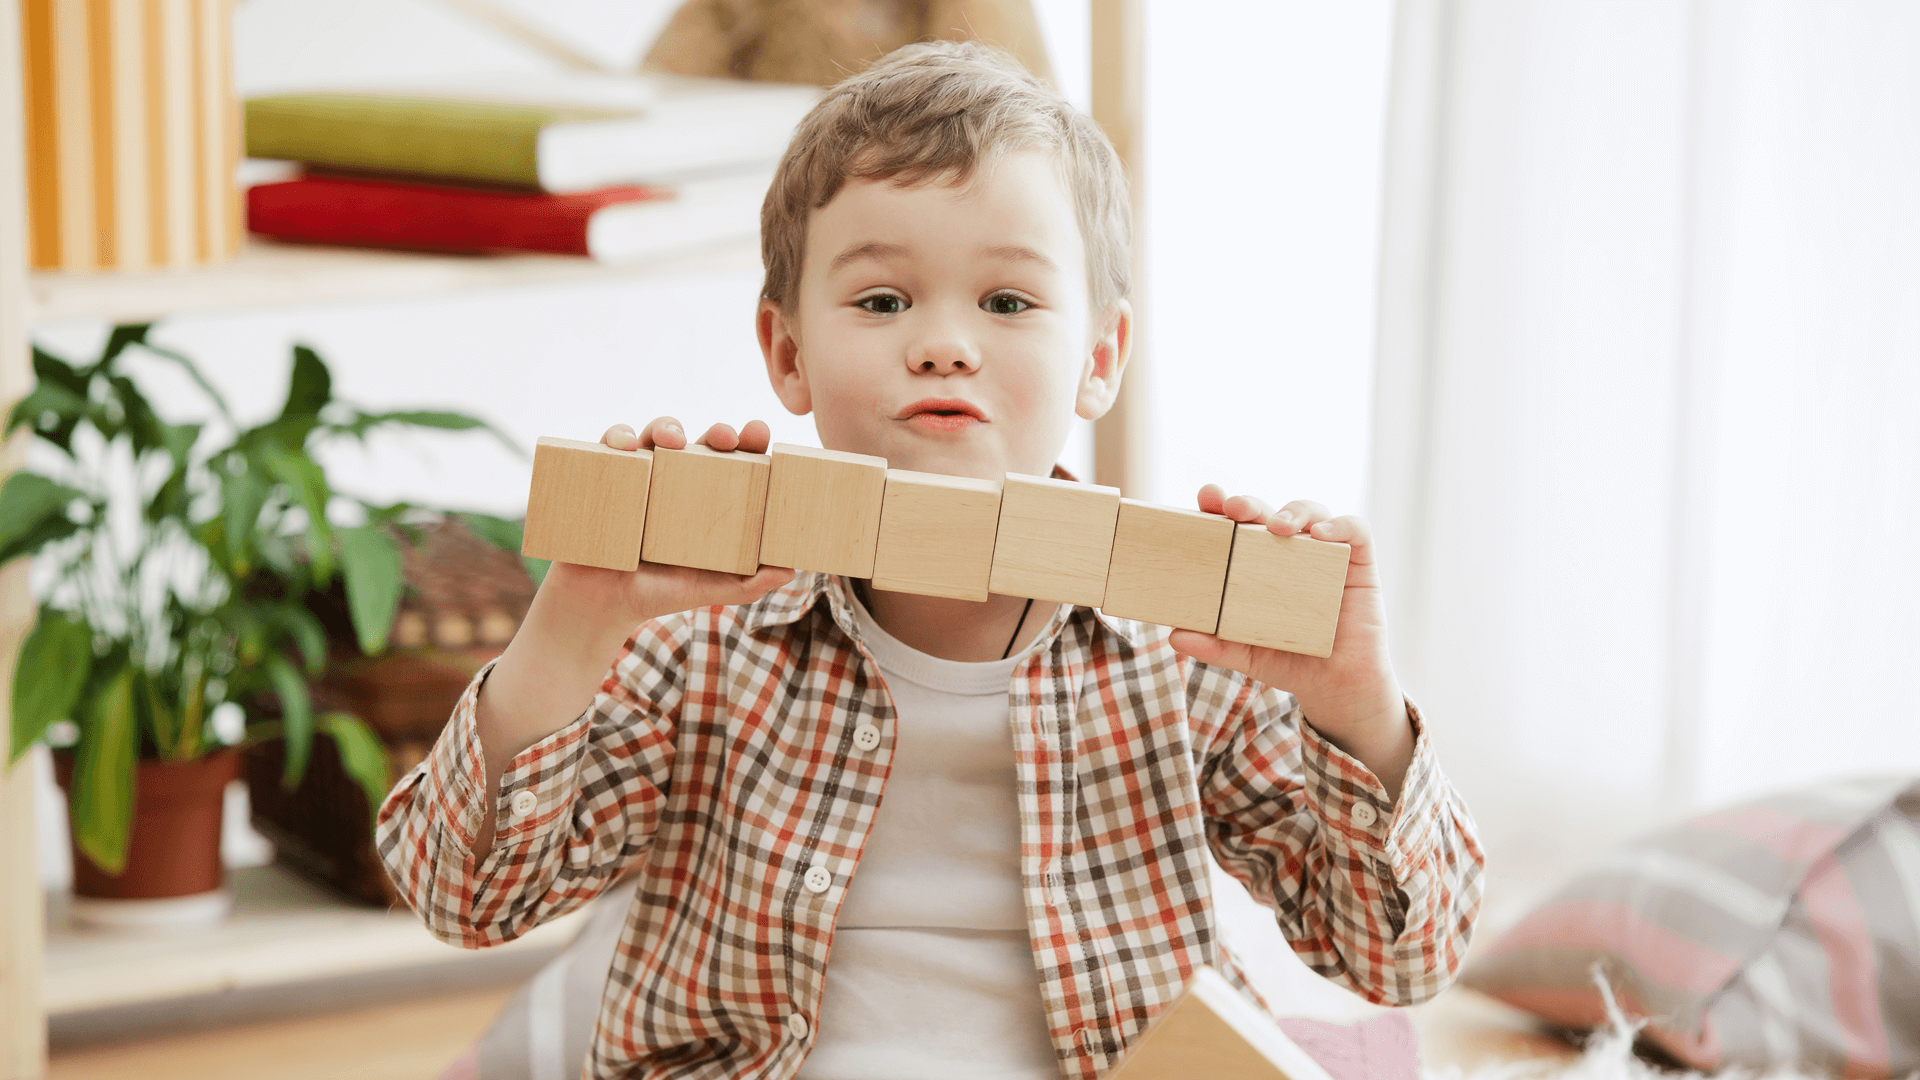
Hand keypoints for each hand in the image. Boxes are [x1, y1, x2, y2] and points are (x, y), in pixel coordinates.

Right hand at [536, 417, 792, 629]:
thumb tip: (791, 571)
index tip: (760, 433)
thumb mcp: (708, 590)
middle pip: (699, 442)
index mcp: (705, 497)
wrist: (601, 606)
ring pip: (655, 435)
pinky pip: (610, 448)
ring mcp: (640, 476)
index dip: (748, 442)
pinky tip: (626, 449)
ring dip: (667, 427)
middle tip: (725, 437)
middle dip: (715, 432)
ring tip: (673, 441)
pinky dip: (617, 438)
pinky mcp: (605, 477)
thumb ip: (748, 584)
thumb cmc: (660, 592)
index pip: (733, 461)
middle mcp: (675, 479)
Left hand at [1168, 486, 1412, 796]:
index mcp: (1256, 561)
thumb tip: (1175, 635)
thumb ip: (1214, 646)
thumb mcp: (1246, 655)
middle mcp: (1289, 550)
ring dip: (1293, 510)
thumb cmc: (1290, 660)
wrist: (1337, 687)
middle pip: (1268, 511)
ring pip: (1311, 511)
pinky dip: (1339, 526)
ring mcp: (1325, 552)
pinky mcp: (1359, 563)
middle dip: (1249, 503)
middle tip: (1233, 508)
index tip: (1205, 498)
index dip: (1220, 506)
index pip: (1236, 524)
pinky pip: (1355, 531)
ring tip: (1278, 526)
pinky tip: (1321, 535)